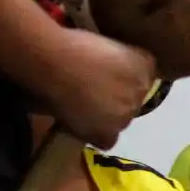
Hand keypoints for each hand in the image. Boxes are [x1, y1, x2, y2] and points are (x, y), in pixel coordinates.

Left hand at [40, 31, 156, 148]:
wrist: (53, 62)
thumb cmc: (43, 91)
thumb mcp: (56, 116)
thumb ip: (75, 121)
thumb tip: (75, 113)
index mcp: (104, 136)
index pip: (109, 137)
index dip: (100, 122)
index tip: (88, 110)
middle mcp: (126, 119)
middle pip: (126, 112)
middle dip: (114, 100)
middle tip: (95, 83)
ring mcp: (138, 93)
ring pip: (138, 88)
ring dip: (126, 80)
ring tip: (105, 65)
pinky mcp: (145, 68)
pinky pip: (146, 65)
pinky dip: (135, 59)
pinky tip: (118, 53)